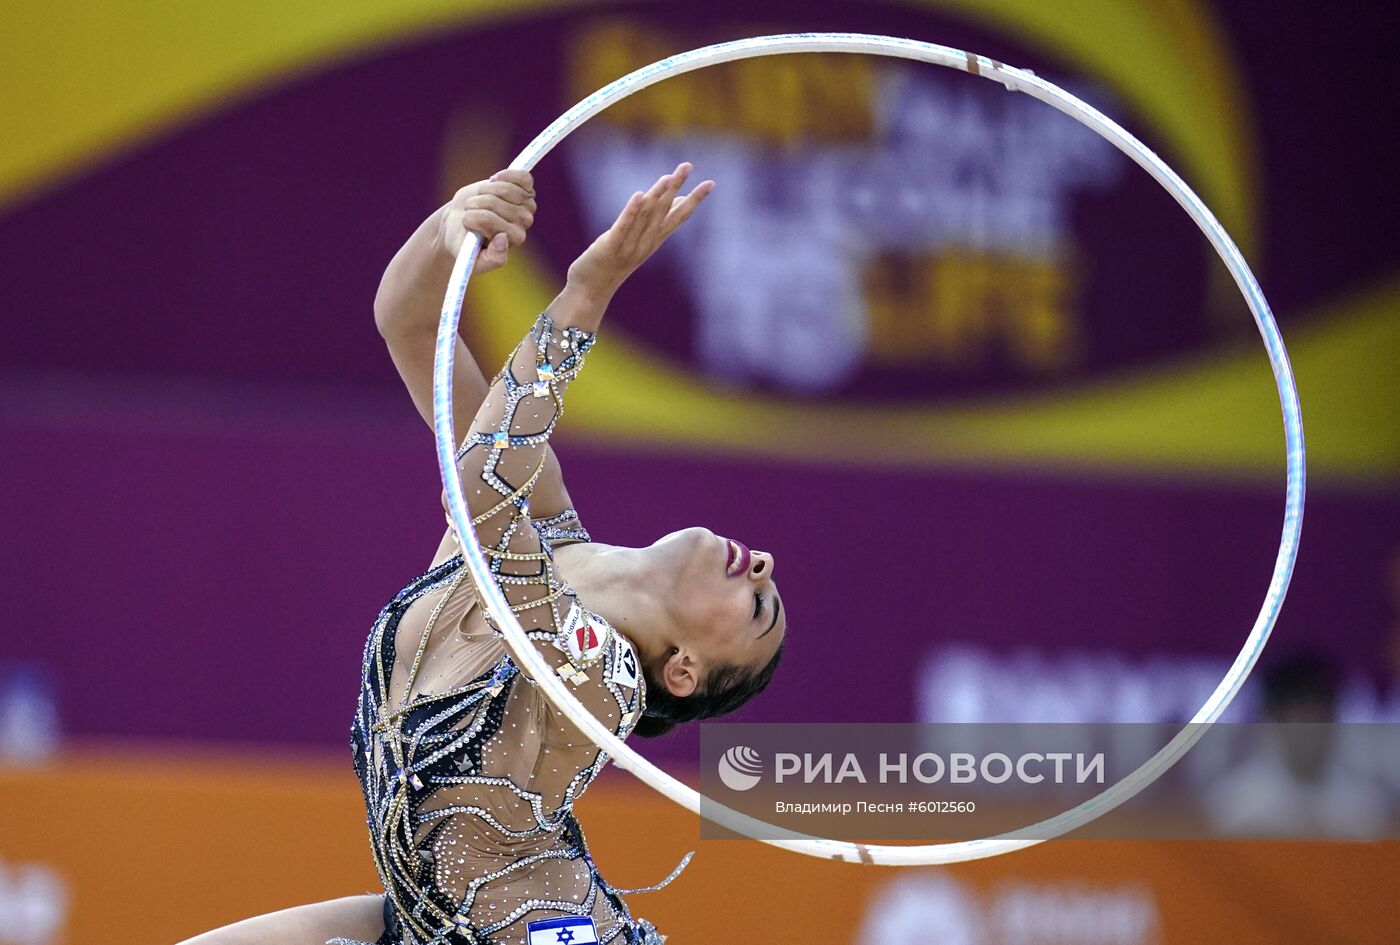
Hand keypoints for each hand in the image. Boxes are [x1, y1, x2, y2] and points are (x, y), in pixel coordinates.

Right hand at [439, 169, 536, 272]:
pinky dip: (506, 175)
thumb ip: (491, 259)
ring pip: (505, 188)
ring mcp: (526, 203)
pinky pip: (523, 177)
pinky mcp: (524, 188)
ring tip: (479, 199)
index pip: (488, 219)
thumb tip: (503, 239)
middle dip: (476, 204)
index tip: (466, 221)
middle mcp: (524, 222)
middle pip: (494, 202)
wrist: (462, 224)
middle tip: (470, 210)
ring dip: (484, 190)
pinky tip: (494, 180)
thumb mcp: (470, 260)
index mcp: (514, 238)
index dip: (472, 217)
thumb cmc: (464, 243)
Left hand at [566, 162, 714, 298]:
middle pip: (664, 211)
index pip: (678, 216)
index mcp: (654, 240)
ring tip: (669, 176)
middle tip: (687, 166)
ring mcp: (629, 245)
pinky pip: (623, 227)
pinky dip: (632, 211)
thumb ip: (659, 221)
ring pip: (646, 216)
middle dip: (676, 187)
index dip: (695, 199)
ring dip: (657, 195)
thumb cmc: (616, 262)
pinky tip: (639, 195)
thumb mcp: (641, 241)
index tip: (710, 183)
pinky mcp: (610, 247)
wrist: (591, 291)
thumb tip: (680, 201)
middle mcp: (646, 242)